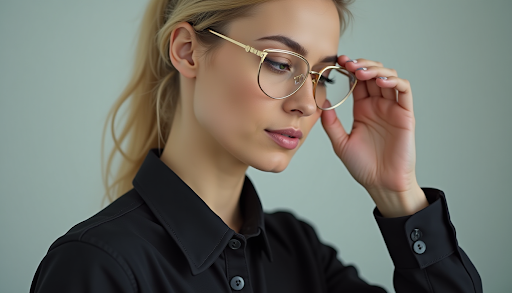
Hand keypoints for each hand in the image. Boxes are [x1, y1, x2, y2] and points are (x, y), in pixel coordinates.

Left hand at [320, 55, 427, 216]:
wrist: (382, 184)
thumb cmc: (363, 166)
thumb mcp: (340, 143)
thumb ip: (331, 124)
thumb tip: (321, 103)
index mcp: (363, 110)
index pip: (357, 82)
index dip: (349, 69)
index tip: (337, 61)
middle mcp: (378, 106)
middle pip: (373, 74)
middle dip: (361, 64)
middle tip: (348, 62)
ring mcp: (393, 109)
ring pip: (388, 77)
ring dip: (376, 69)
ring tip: (361, 71)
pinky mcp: (406, 114)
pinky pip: (404, 91)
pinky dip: (394, 81)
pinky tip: (380, 81)